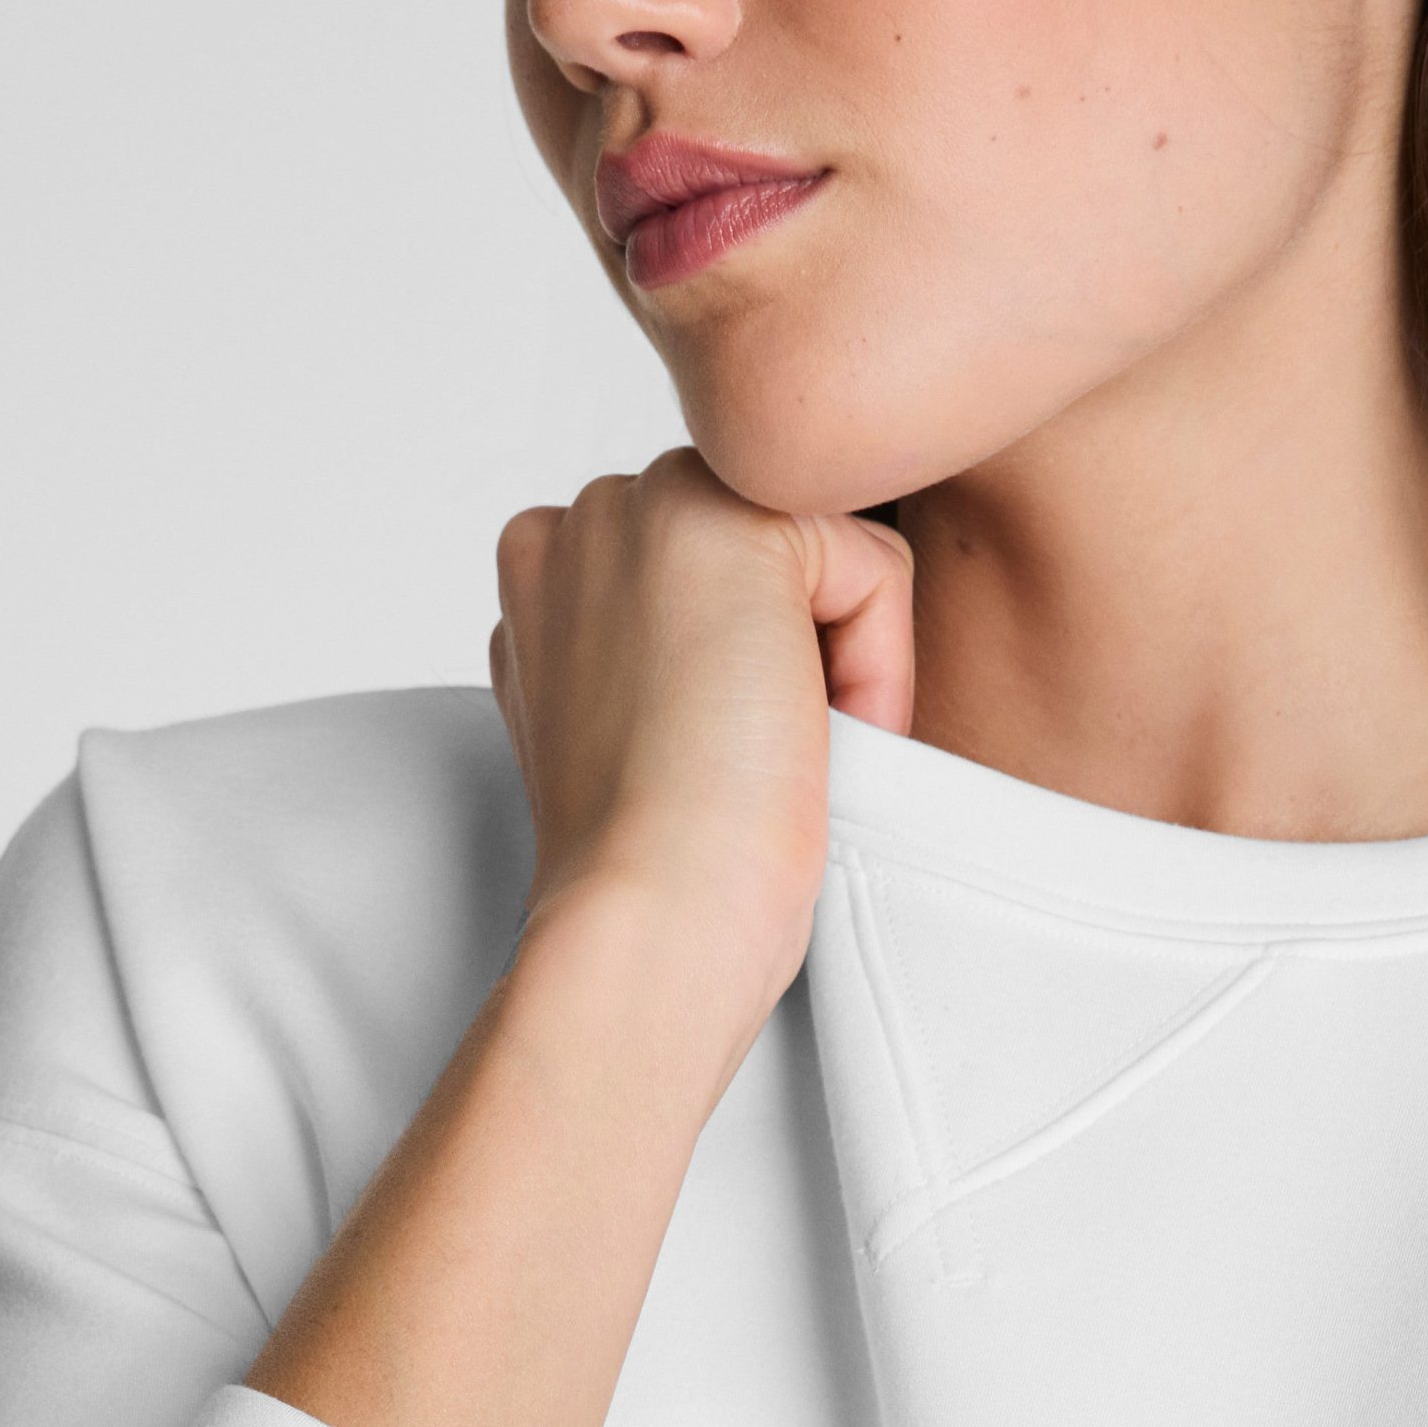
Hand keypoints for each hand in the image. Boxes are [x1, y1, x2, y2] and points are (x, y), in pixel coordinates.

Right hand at [488, 447, 913, 1049]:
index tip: (709, 764)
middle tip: (744, 762)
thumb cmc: (661, 868)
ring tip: (767, 751)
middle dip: (795, 651)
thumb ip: (675, 643)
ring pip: (829, 552)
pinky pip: (877, 565)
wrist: (648, 919)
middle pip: (778, 549)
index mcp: (550, 581)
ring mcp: (637, 508)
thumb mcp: (649, 725)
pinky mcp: (721, 518)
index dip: (751, 673)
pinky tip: (805, 737)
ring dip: (834, 659)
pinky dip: (876, 666)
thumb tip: (769, 632)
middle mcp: (578, 526)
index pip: (719, 574)